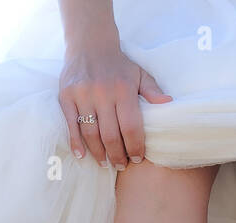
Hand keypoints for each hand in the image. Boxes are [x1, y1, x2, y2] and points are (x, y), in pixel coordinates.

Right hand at [58, 42, 170, 168]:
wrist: (90, 44)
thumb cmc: (119, 65)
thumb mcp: (140, 74)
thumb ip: (153, 91)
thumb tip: (169, 104)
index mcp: (123, 90)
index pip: (131, 127)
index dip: (135, 147)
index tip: (137, 159)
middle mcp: (102, 93)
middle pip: (111, 135)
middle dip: (118, 155)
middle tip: (122, 165)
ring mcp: (82, 95)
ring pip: (91, 133)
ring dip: (99, 153)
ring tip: (106, 163)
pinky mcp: (66, 96)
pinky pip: (70, 124)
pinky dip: (75, 142)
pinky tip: (82, 155)